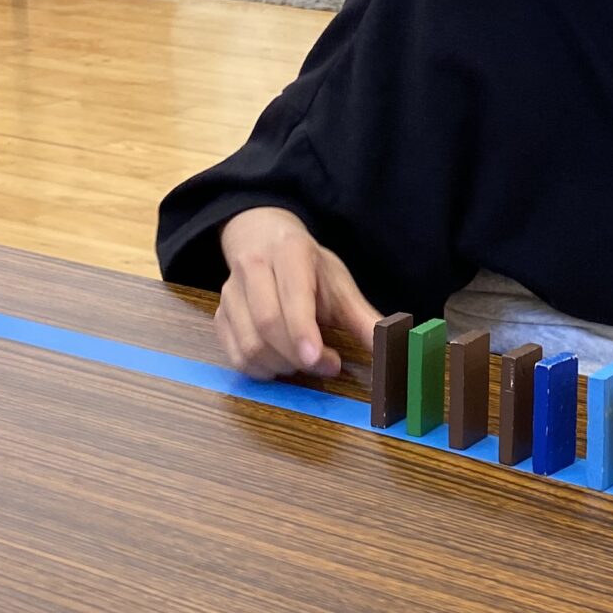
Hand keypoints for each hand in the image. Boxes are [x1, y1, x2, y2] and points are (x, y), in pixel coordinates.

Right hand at [216, 207, 379, 379]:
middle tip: (328, 365)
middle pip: (267, 324)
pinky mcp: (219, 316)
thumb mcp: (340, 284)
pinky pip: (235, 357)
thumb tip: (392, 349)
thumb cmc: (308, 267)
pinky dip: (262, 371)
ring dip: (283, 366)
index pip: (292, 295)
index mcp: (289, 252)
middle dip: (299, 356)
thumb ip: (363, 319)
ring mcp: (231, 292)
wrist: (263, 241)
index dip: (303, 330)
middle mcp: (253, 267)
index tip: (318, 358)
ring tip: (306, 361)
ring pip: (250, 345)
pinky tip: (282, 363)